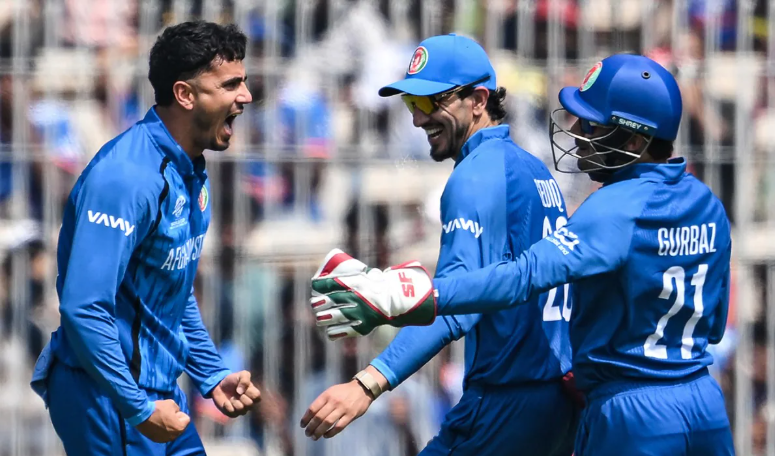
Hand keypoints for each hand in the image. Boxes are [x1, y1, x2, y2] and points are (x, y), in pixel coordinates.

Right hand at [135, 399, 189, 442]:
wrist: (142, 415)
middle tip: (168, 415)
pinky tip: (157, 425)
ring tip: (162, 420)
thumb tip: (176, 413)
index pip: (186, 419)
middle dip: (176, 421)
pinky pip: (164, 435)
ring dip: (170, 427)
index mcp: (180, 427)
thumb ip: (177, 409)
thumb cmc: (158, 409)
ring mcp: (165, 439)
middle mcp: (174, 436)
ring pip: (172, 432)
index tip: (172, 411)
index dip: (180, 413)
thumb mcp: (172, 403)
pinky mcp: (157, 440)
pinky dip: (163, 431)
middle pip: (180, 427)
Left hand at [211, 370, 261, 417]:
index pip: (257, 397)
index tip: (244, 388)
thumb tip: (241, 392)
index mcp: (252, 393)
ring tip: (231, 398)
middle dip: (242, 398)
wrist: (219, 386)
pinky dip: (228, 407)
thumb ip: (244, 379)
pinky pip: (233, 414)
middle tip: (237, 393)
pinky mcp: (232, 413)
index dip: (250, 393)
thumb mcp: (241, 374)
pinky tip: (226, 402)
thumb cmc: (232, 380)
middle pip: (250, 405)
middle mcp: (248, 403)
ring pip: (242, 411)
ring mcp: (241, 409)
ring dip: (235, 403)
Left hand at [300, 380, 373, 439]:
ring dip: (319, 432)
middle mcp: (334, 401)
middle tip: (307, 433)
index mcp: (327, 395)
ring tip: (314, 437)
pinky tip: (326, 435)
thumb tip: (310, 415)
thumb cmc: (343, 391)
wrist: (362, 389)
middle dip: (311, 427)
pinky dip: (331, 433)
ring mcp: (343, 409)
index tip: (302, 425)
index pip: (313, 408)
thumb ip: (322, 401)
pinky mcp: (351, 415)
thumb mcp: (331, 391)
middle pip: (319, 417)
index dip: (306, 418)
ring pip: (327, 423)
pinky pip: (339, 427)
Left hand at [310, 249, 436, 339]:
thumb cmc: (376, 285)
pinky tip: (330, 332)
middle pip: (332, 300)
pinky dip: (335, 332)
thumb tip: (327, 277)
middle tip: (315, 304)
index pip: (332, 283)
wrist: (397, 298)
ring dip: (325, 318)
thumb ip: (348, 277)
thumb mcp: (364, 275)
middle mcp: (357, 297)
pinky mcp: (364, 325)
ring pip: (336, 316)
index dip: (320, 285)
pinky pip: (346, 330)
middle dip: (319, 303)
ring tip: (320, 319)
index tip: (314, 286)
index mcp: (356, 282)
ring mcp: (360, 312)